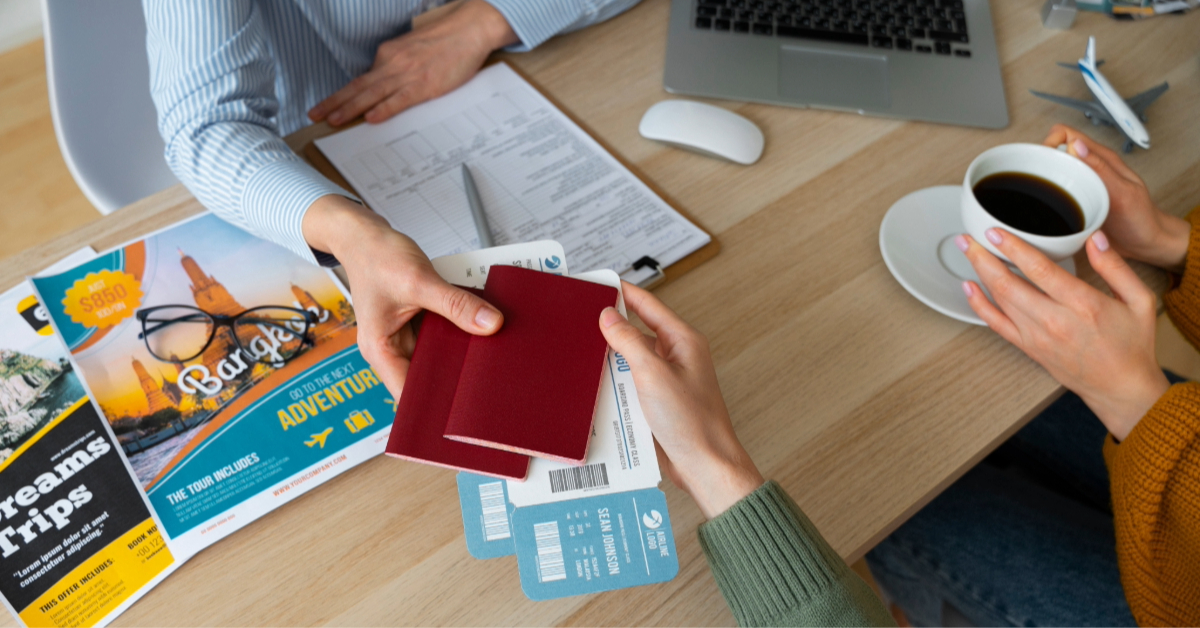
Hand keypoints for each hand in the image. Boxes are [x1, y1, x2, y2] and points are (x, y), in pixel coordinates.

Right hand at [302, 195, 502, 396]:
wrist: (365, 235)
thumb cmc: (376, 257)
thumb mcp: (419, 281)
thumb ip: (455, 304)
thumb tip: (490, 325)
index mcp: (380, 351)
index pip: (409, 394)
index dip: (436, 405)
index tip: (466, 410)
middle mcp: (392, 350)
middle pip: (428, 378)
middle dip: (455, 379)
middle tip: (488, 383)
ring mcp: (406, 337)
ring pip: (439, 357)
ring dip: (460, 355)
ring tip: (490, 358)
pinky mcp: (417, 324)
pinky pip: (443, 336)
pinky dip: (459, 333)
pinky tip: (480, 333)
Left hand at [308, 0, 518, 126]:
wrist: (469, 29)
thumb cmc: (445, 41)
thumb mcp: (413, 50)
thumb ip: (398, 66)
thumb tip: (385, 85)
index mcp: (389, 55)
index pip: (361, 79)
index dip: (342, 95)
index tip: (327, 106)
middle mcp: (393, 63)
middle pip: (358, 86)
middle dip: (334, 102)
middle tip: (314, 115)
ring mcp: (408, 74)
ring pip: (372, 94)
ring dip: (350, 108)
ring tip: (333, 120)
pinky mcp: (425, 85)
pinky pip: (399, 99)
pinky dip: (383, 109)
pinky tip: (370, 118)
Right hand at [598, 283, 763, 517]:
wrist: (704, 465)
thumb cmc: (692, 422)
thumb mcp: (653, 375)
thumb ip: (629, 341)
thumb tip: (608, 315)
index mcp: (683, 340)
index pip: (647, 304)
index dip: (622, 292)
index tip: (598, 284)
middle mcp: (676, 356)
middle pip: (637, 330)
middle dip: (610, 327)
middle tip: (581, 320)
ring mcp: (667, 379)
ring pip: (630, 359)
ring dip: (610, 359)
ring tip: (584, 354)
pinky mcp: (658, 400)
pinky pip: (630, 383)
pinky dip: (614, 382)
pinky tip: (597, 385)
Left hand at [960, 228, 1168, 439]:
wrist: (1121, 388)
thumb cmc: (1132, 345)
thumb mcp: (1139, 300)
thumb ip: (1116, 267)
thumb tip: (1095, 238)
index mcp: (1083, 305)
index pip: (1039, 270)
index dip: (1013, 248)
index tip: (995, 231)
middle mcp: (1055, 321)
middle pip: (1008, 284)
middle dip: (983, 258)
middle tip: (968, 237)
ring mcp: (1037, 337)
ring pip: (999, 301)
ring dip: (979, 274)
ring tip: (968, 252)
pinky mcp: (1028, 348)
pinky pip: (996, 325)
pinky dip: (979, 305)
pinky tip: (969, 288)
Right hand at [1043, 125, 1189, 271]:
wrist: (1145, 243)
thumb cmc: (1141, 218)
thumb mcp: (1123, 192)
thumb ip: (1101, 168)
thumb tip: (1077, 145)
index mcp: (1101, 158)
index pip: (1066, 134)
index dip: (1050, 143)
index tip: (1045, 163)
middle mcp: (1089, 168)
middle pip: (1054, 152)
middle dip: (1041, 164)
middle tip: (1040, 184)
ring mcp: (1081, 185)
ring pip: (1052, 172)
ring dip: (1042, 182)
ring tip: (1041, 197)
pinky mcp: (1076, 201)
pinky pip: (1054, 193)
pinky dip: (1047, 199)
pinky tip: (1048, 210)